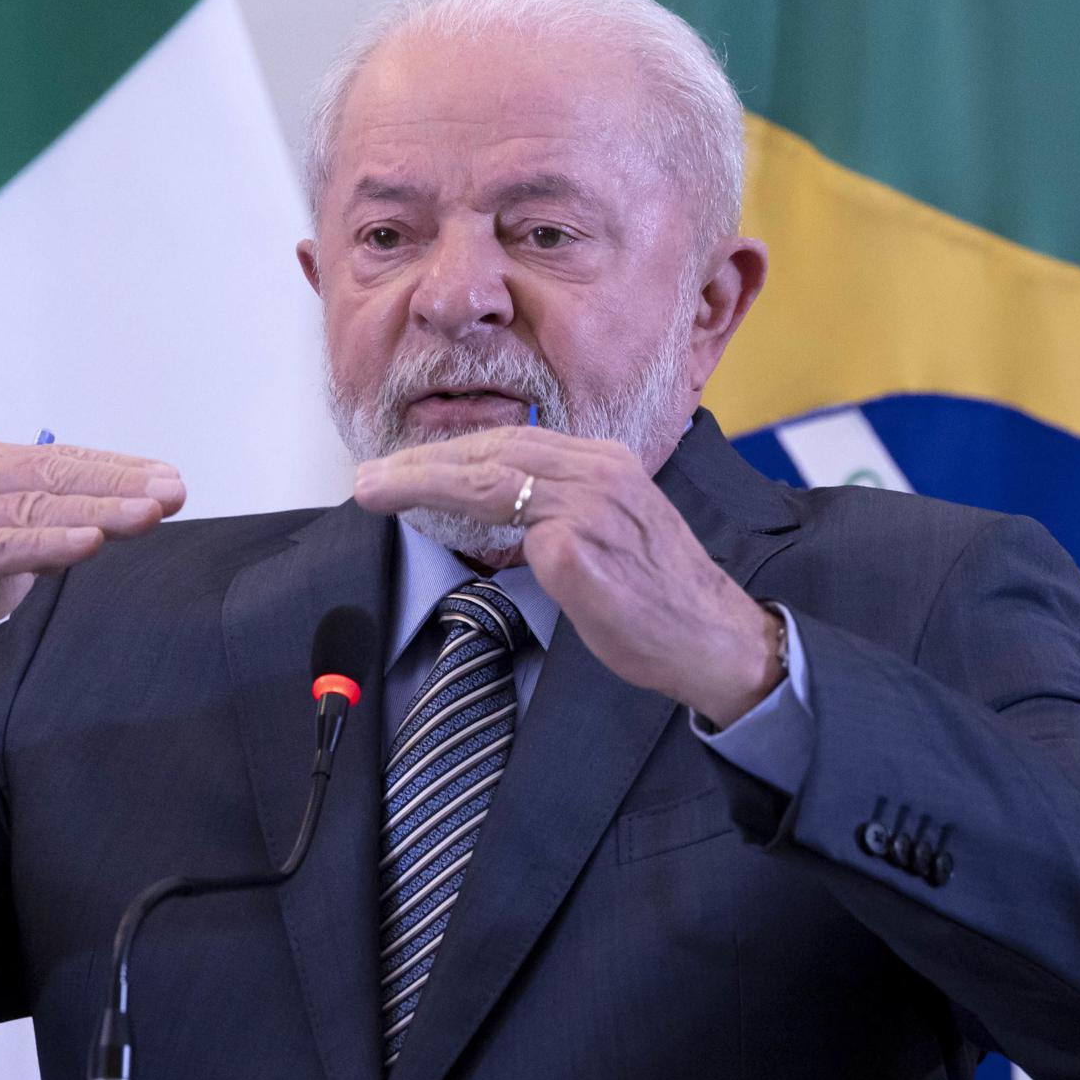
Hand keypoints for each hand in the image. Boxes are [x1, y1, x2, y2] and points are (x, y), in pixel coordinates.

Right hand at [0, 438, 184, 719]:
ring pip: (34, 508)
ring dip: (97, 509)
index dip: (120, 468)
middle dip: (121, 483)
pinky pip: (0, 548)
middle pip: (54, 475)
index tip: (170, 480)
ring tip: (147, 514)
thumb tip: (127, 513)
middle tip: (174, 493)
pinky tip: (88, 542)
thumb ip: (54, 524)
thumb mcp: (7, 544)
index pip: (63, 460)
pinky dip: (46, 545)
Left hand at [354, 427, 781, 726]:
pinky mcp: (579, 550)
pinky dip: (469, 530)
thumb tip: (494, 500)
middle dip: (421, 462)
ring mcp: (590, 508)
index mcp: (605, 460)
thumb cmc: (659, 593)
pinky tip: (428, 533)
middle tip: (368, 476)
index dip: (449, 452)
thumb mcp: (611, 527)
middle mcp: (599, 471)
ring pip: (489, 480)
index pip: (510, 443)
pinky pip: (515, 536)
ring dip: (422, 483)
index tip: (402, 464)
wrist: (711, 636)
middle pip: (491, 453)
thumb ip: (559, 505)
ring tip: (373, 490)